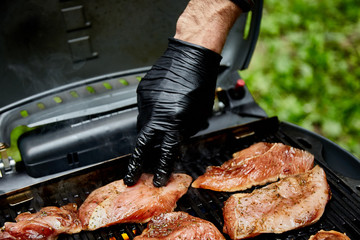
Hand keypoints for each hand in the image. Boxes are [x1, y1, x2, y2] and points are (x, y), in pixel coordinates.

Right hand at [124, 38, 221, 186]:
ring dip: (149, 132)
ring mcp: (146, 102)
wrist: (190, 54)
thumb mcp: (201, 113)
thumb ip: (187, 130)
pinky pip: (143, 109)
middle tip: (130, 176)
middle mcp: (157, 113)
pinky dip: (151, 111)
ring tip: (158, 125)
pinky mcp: (141, 92)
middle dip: (136, 163)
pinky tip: (161, 102)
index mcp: (175, 120)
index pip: (166, 152)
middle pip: (143, 145)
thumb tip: (176, 140)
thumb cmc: (201, 82)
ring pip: (142, 125)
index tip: (157, 179)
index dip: (161, 169)